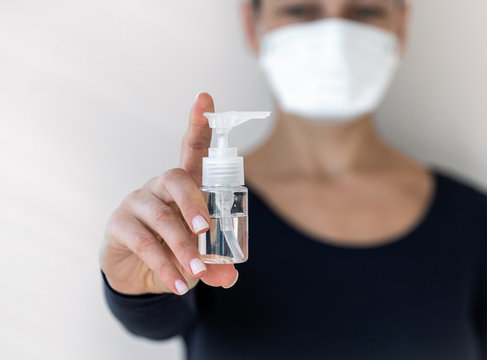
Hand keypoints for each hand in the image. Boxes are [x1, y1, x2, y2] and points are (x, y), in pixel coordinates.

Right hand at [99, 93, 237, 294]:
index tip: (206, 99)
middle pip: (176, 178)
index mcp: (185, 187)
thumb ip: (218, 264)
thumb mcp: (202, 257)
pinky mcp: (119, 225)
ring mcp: (137, 202)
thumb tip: (230, 278)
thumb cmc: (177, 251)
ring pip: (161, 217)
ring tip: (197, 272)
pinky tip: (179, 283)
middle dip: (193, 202)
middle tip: (206, 228)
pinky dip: (166, 266)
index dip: (199, 124)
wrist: (140, 275)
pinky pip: (145, 243)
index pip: (192, 149)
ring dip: (182, 247)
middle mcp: (160, 187)